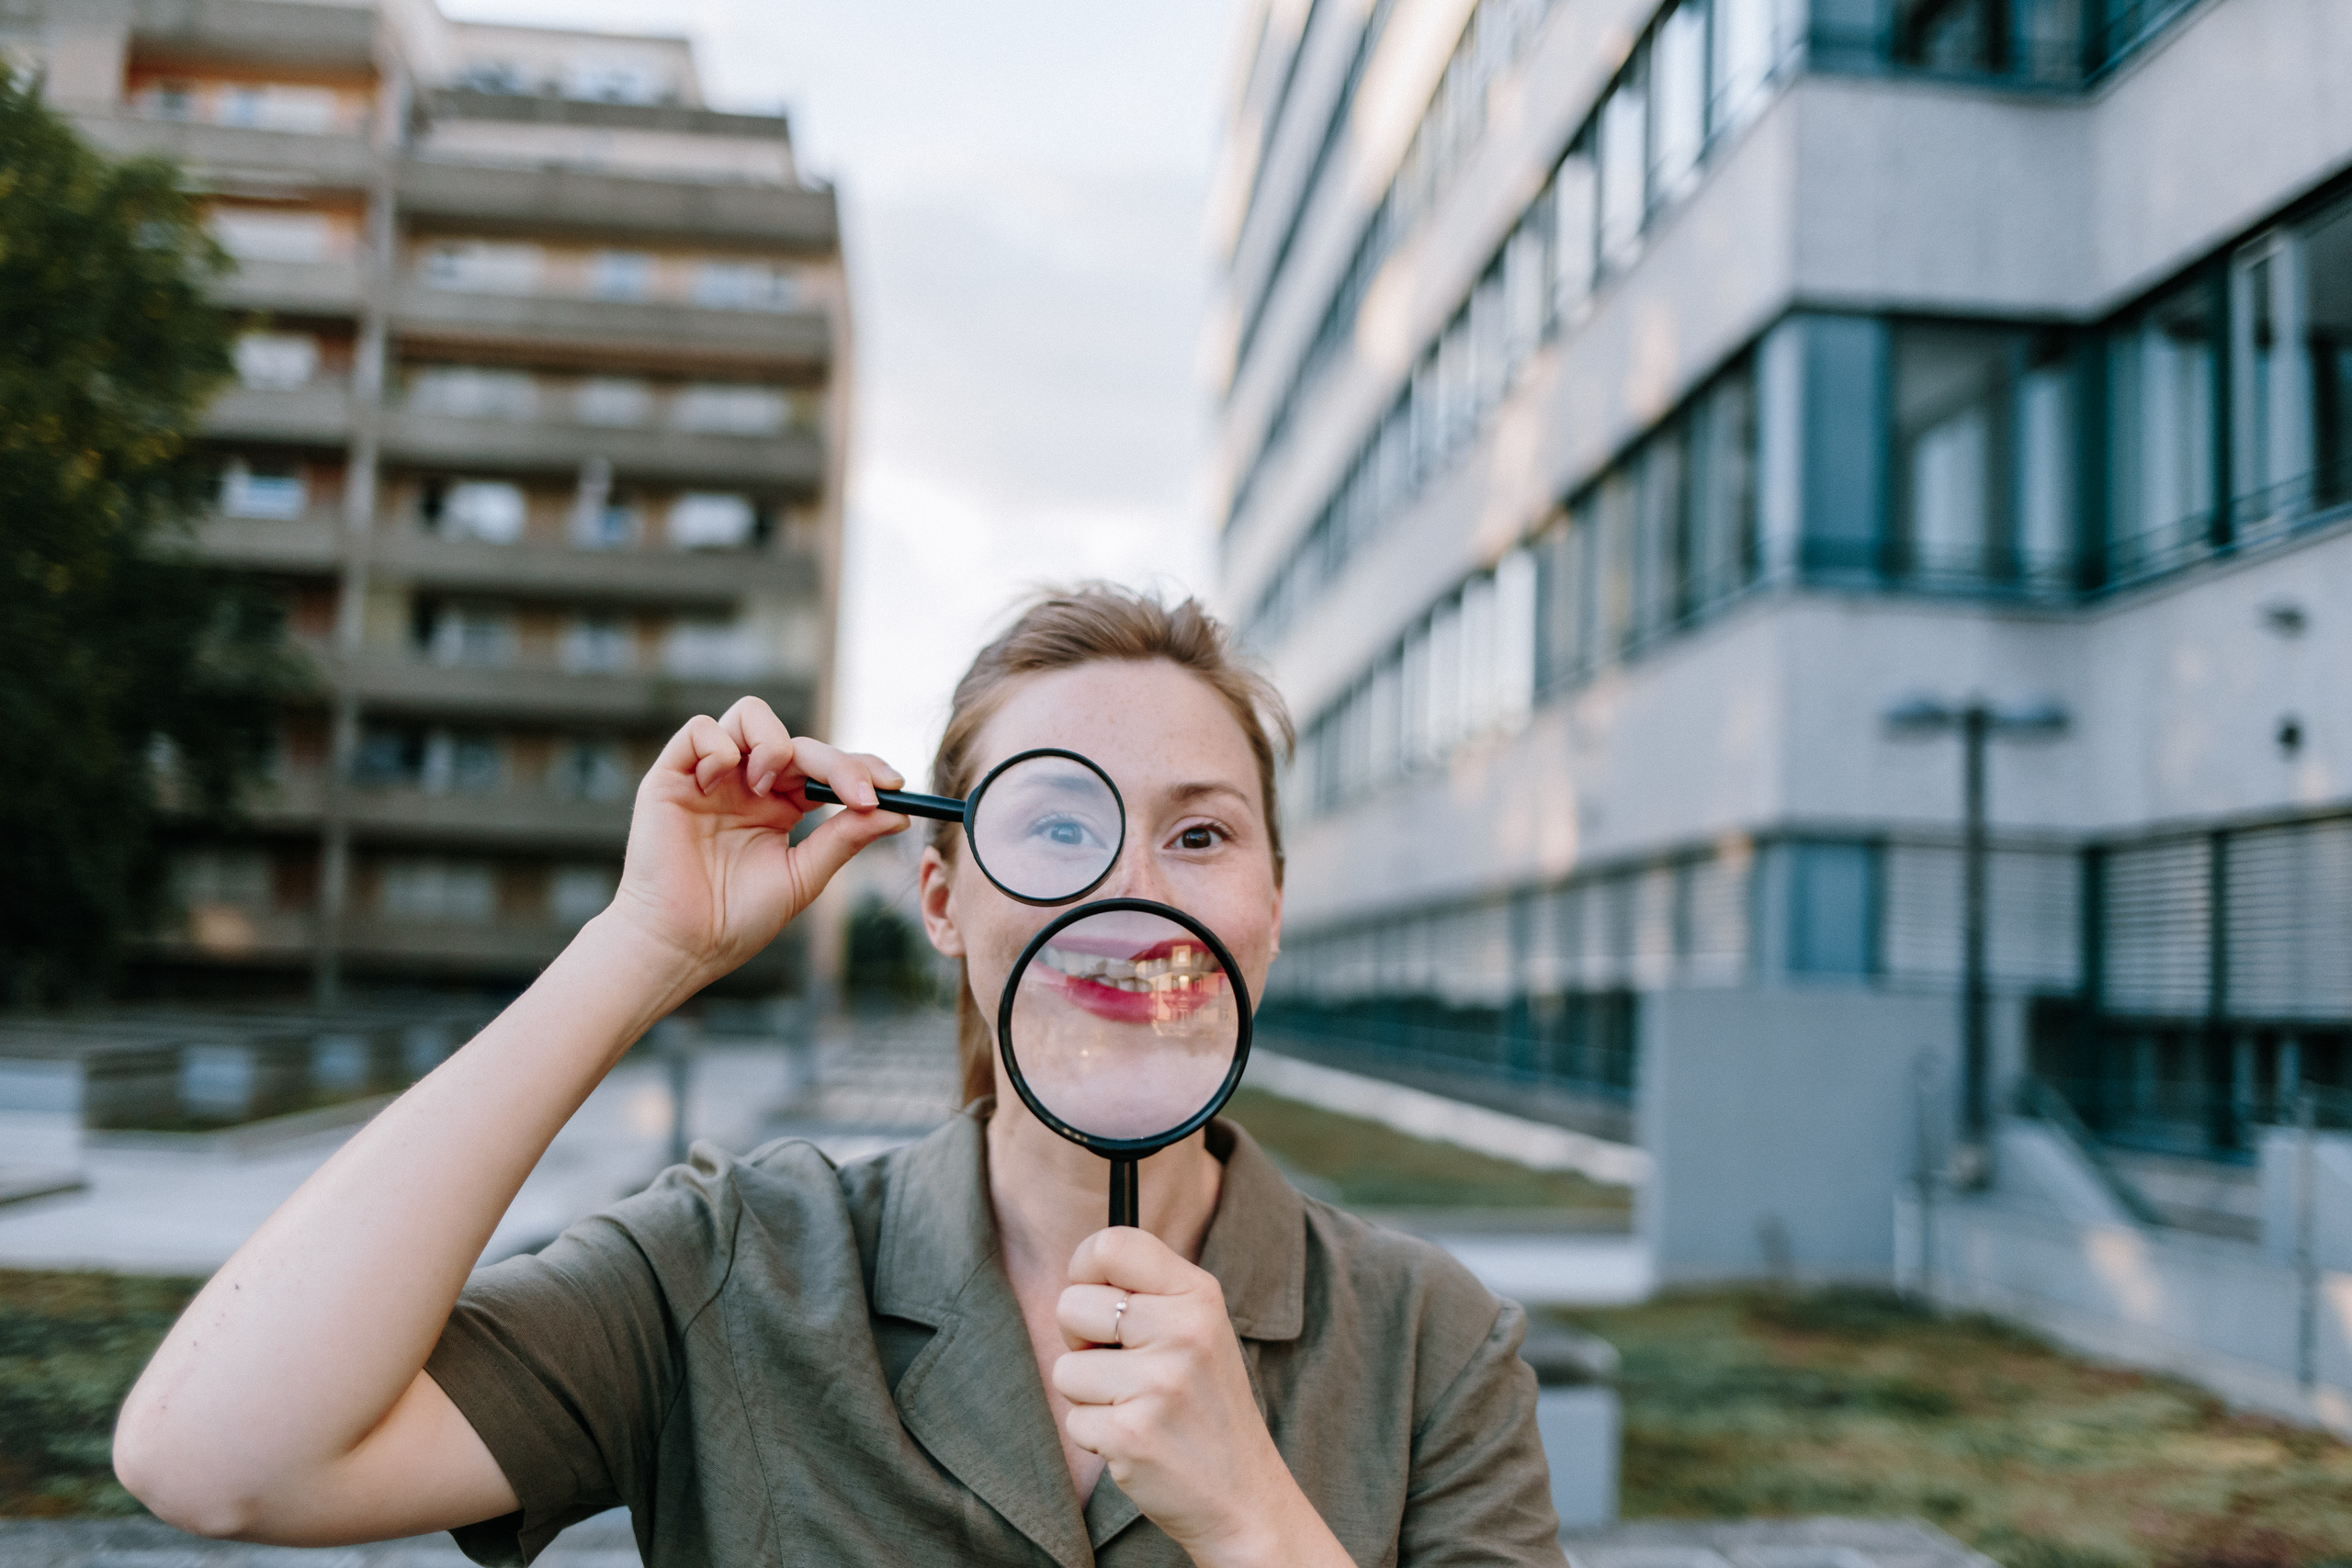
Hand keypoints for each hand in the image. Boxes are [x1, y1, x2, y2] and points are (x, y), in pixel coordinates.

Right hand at [604, 696, 907, 986]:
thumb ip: (845, 839)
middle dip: (836, 763)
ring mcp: (710, 776)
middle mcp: (747, 783)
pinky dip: (719, 746)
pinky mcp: (671, 775)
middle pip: (798, 742)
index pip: (825, 768)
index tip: (895, 785)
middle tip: (860, 794)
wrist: (682, 945)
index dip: (859, 767)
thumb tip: (898, 814)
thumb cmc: (737, 919)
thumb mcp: (803, 876)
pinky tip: (720, 783)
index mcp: (780, 806)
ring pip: (750, 714)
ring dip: (775, 744)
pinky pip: (699, 729)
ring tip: (770, 789)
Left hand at [1053, 1230, 1347, 1567]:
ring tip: (1137, 1408)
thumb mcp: (1198, 1330)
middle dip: (1080, 1341)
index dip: (1084, 1269)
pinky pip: (1074, 1421)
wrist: (1245, 1496)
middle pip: (1071, 1305)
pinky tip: (1138, 1441)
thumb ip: (1148, 1293)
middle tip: (1123, 1368)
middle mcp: (1184, 1331)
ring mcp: (1159, 1383)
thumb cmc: (1206, 1406)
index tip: (1096, 1296)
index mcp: (1198, 1294)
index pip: (1111, 1244)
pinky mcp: (1133, 1434)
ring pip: (1066, 1370)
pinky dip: (1096, 1436)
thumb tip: (1078, 1270)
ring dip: (1089, 1397)